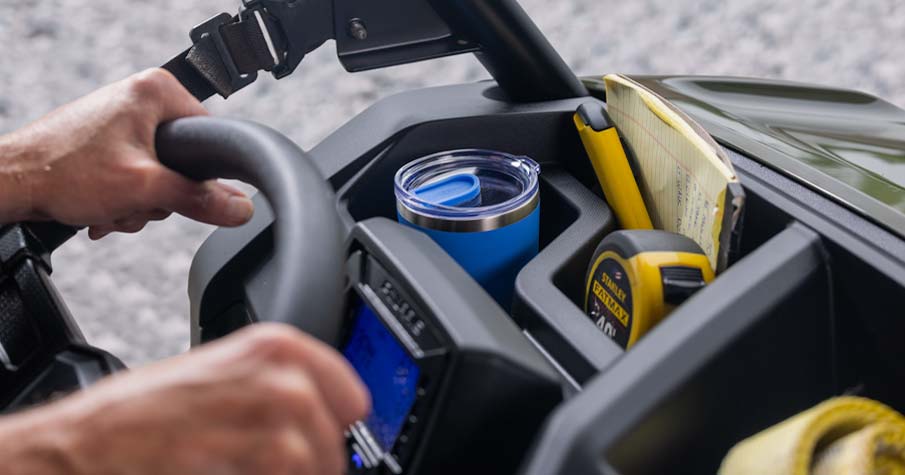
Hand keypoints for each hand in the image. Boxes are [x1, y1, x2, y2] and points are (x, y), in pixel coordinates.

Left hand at [0, 68, 253, 238]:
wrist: (11, 182)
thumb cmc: (63, 171)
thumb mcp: (145, 189)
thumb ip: (199, 199)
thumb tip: (241, 209)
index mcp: (157, 91)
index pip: (211, 138)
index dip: (198, 175)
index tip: (169, 189)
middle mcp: (141, 98)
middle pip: (184, 162)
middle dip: (158, 194)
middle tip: (131, 198)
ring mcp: (123, 119)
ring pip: (159, 174)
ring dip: (138, 202)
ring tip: (109, 204)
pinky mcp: (107, 140)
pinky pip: (137, 175)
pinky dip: (122, 198)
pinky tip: (101, 206)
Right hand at [0, 324, 369, 474]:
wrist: (83, 446)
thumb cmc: (144, 412)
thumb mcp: (220, 371)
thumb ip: (275, 381)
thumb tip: (325, 411)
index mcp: (271, 347)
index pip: (347, 389)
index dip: (345, 416)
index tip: (344, 430)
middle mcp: (268, 378)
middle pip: (331, 433)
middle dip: (325, 459)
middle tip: (310, 467)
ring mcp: (250, 423)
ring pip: (310, 461)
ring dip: (303, 471)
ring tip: (273, 471)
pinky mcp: (228, 460)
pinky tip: (243, 472)